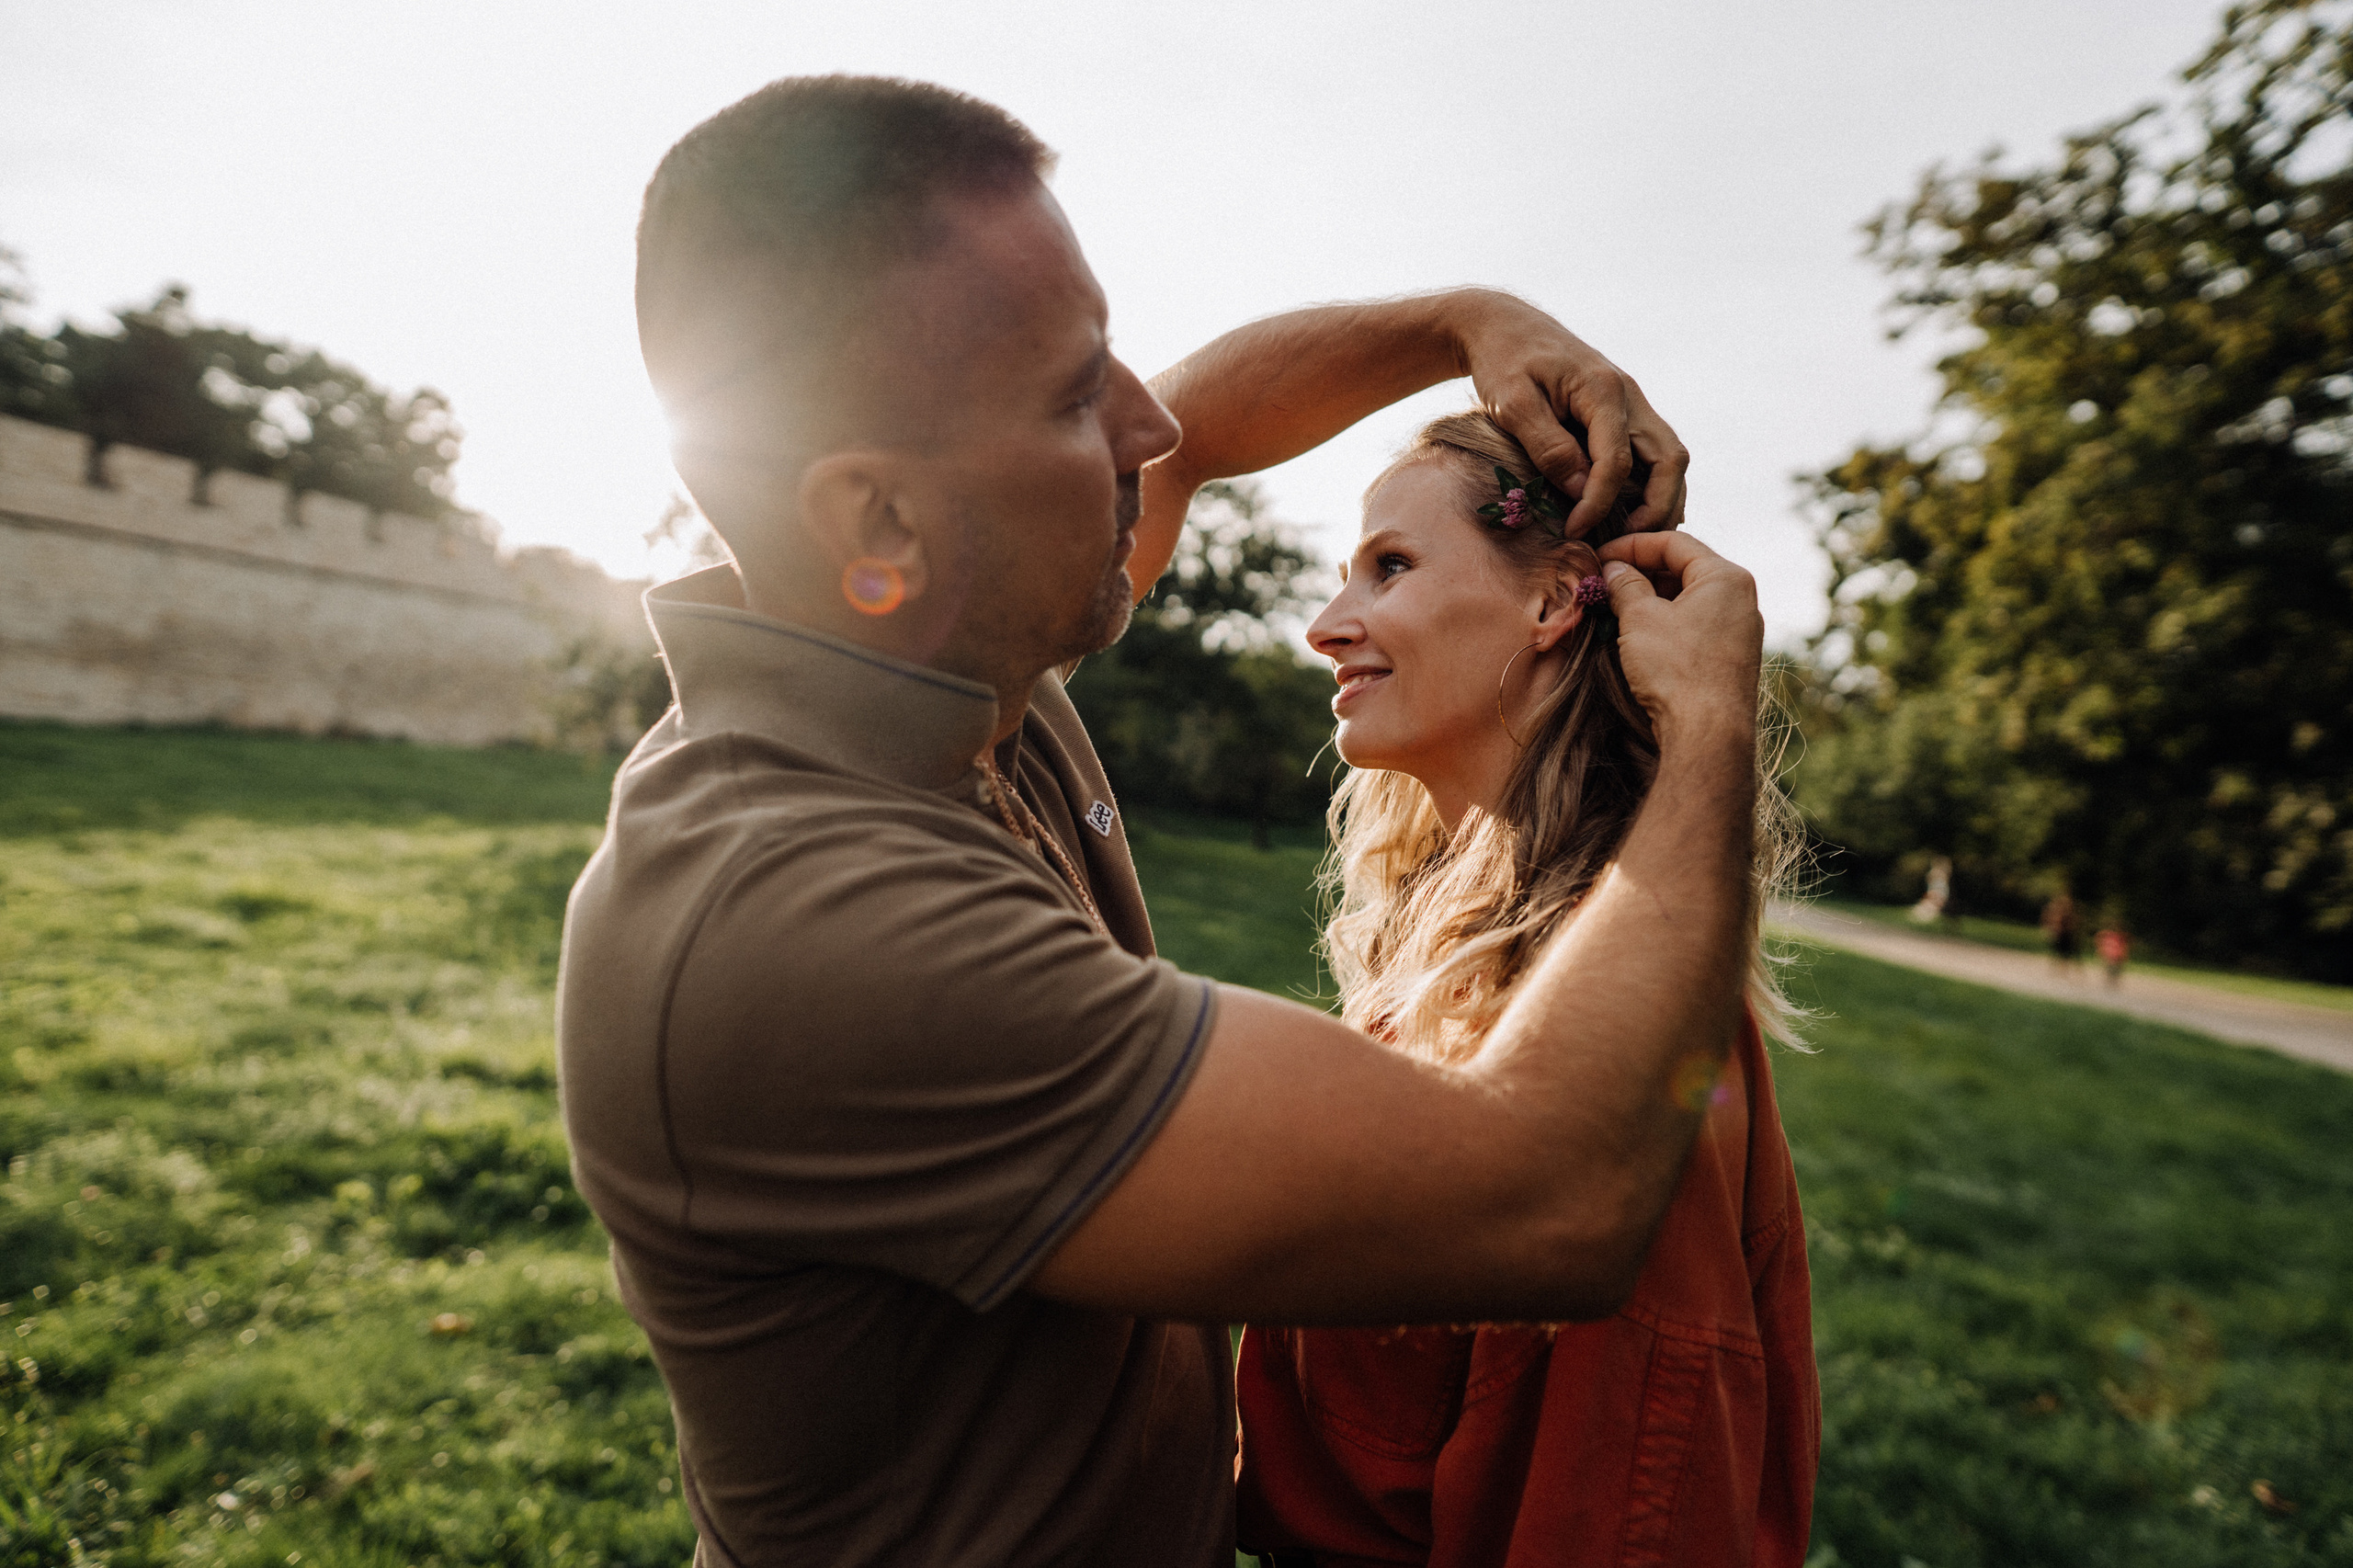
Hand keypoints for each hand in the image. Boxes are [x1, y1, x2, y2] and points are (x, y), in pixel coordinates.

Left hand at [1454, 291, 1689, 538]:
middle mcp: (1630, 396)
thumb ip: (1548, 445)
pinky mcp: (1625, 413)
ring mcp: (1633, 404)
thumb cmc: (1503, 362)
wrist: (1505, 326)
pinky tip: (1635, 515)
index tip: (1575, 531)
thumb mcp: (1512, 402)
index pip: (1617, 461)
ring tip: (1638, 539)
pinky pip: (1654, 453)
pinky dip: (1654, 486)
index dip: (1599, 503)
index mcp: (1603, 390)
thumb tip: (1581, 490)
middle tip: (1628, 545)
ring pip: (1669, 457)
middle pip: (1668, 459)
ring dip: (1663, 499)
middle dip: (1656, 507)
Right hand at [1598, 532, 1760, 745]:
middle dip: (1640, 573)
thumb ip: (1625, 586)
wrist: (1707, 733)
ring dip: (1650, 600)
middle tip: (1604, 584)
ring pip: (1687, 600)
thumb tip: (1614, 570)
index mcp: (1726, 577)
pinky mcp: (1730, 658)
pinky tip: (1638, 637)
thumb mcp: (1640, 618)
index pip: (1674, 542)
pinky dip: (1666, 623)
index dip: (1631, 545)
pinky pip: (1694, 626)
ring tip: (1615, 610)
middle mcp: (1740, 599)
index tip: (1600, 557)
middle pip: (1683, 569)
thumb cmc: (1676, 669)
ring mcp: (1739, 630)